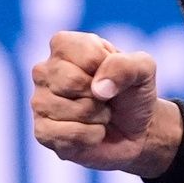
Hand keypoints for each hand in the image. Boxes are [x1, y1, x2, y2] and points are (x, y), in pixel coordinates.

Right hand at [30, 31, 179, 174]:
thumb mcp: (144, 70)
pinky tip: (93, 133)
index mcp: (65, 45)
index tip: (114, 76)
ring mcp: (39, 102)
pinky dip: (90, 136)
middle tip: (106, 99)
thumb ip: (127, 65)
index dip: (108, 70)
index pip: (84, 54)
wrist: (138, 130)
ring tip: (100, 115)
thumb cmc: (134, 94)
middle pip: (71, 81)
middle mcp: (44, 71)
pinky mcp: (42, 132)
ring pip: (67, 110)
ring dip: (97, 118)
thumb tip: (99, 88)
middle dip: (101, 96)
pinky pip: (64, 134)